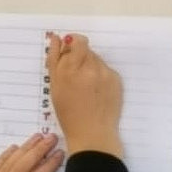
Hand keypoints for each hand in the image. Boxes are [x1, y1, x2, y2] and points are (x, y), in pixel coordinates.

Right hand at [47, 32, 123, 157]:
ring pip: (96, 59)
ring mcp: (104, 73)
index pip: (75, 41)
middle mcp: (88, 68)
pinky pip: (106, 70)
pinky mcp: (116, 79)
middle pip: (85, 49)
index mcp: (70, 69)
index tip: (68, 48)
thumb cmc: (69, 113)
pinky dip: (100, 76)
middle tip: (75, 75)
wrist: (92, 133)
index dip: (72, 42)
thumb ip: (55, 60)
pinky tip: (97, 92)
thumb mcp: (55, 87)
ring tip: (87, 87)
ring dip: (90, 66)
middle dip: (79, 57)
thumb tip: (58, 38)